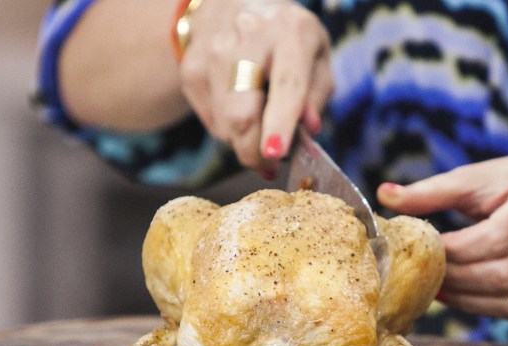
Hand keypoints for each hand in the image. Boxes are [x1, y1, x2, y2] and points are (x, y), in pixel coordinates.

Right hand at [181, 0, 332, 177]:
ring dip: (244, 143)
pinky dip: (228, 130)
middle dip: (255, 152)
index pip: (286, 84)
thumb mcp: (316, 57)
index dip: (280, 123)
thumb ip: (316, 95)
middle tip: (269, 167)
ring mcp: (212, 53)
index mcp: (289, 32)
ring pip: (225, 124)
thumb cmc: (285, 40)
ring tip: (259, 134)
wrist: (233, 6)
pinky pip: (211, 121)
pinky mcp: (191, 70)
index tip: (276, 153)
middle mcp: (247, 37)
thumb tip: (308, 129)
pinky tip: (241, 113)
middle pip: (243, 113)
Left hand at [377, 154, 507, 318]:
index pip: (492, 239)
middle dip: (457, 281)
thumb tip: (383, 195)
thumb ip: (432, 191)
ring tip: (441, 290)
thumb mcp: (477, 177)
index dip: (452, 252)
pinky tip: (468, 297)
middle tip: (426, 277)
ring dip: (470, 303)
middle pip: (503, 275)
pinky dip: (493, 309)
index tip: (423, 252)